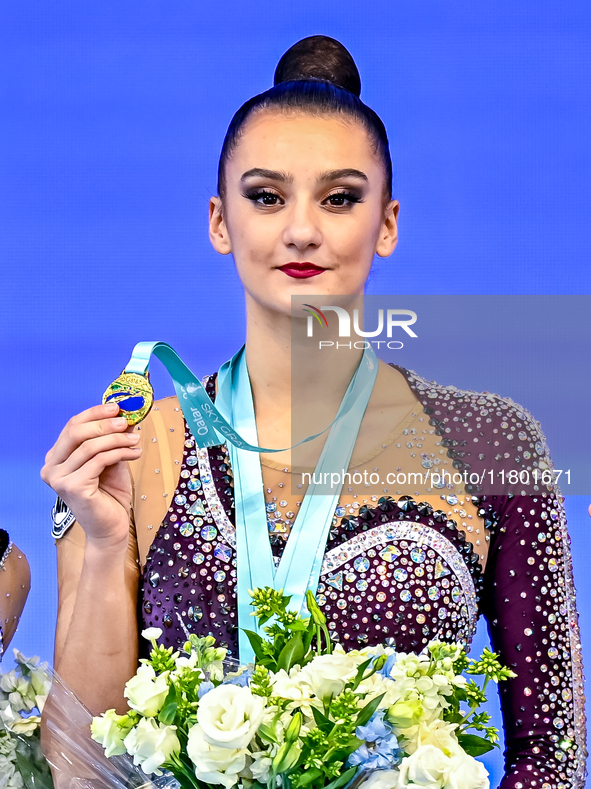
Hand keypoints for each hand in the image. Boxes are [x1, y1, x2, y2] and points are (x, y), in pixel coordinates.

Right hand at [41, 403, 141, 549]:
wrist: (111, 526)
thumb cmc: (110, 494)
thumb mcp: (111, 459)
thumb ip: (112, 439)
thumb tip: (126, 414)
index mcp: (56, 458)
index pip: (72, 426)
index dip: (95, 413)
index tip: (117, 407)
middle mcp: (51, 467)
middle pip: (76, 432)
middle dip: (104, 423)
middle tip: (127, 421)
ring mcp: (59, 478)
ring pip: (90, 446)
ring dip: (117, 439)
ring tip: (136, 439)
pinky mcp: (73, 487)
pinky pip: (99, 460)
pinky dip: (120, 453)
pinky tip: (134, 453)